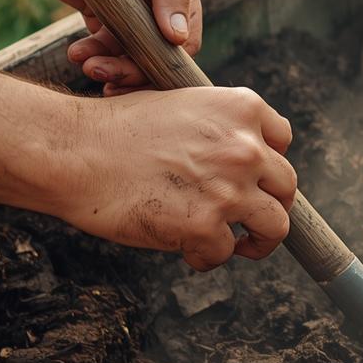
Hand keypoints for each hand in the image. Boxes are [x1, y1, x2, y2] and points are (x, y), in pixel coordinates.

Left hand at [2, 0, 198, 93]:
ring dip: (111, 65)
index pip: (188, 35)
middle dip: (134, 69)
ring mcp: (130, 5)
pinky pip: (105, 45)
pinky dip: (94, 55)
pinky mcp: (100, 9)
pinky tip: (77, 53)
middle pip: (159, 52)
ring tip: (84, 62)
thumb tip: (181, 37)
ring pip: (131, 54)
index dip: (168, 59)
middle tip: (106, 76)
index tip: (141, 69)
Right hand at [52, 86, 295, 268]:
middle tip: (250, 221)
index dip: (270, 164)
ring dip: (257, 241)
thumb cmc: (116, 129)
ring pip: (275, 227)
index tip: (258, 180)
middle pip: (286, 186)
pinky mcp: (207, 227)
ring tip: (237, 245)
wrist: (76, 152)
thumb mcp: (180, 105)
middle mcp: (246, 146)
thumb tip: (245, 159)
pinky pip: (223, 253)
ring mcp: (230, 189)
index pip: (283, 139)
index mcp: (241, 108)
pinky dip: (205, 256)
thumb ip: (219, 128)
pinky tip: (183, 248)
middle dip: (270, 206)